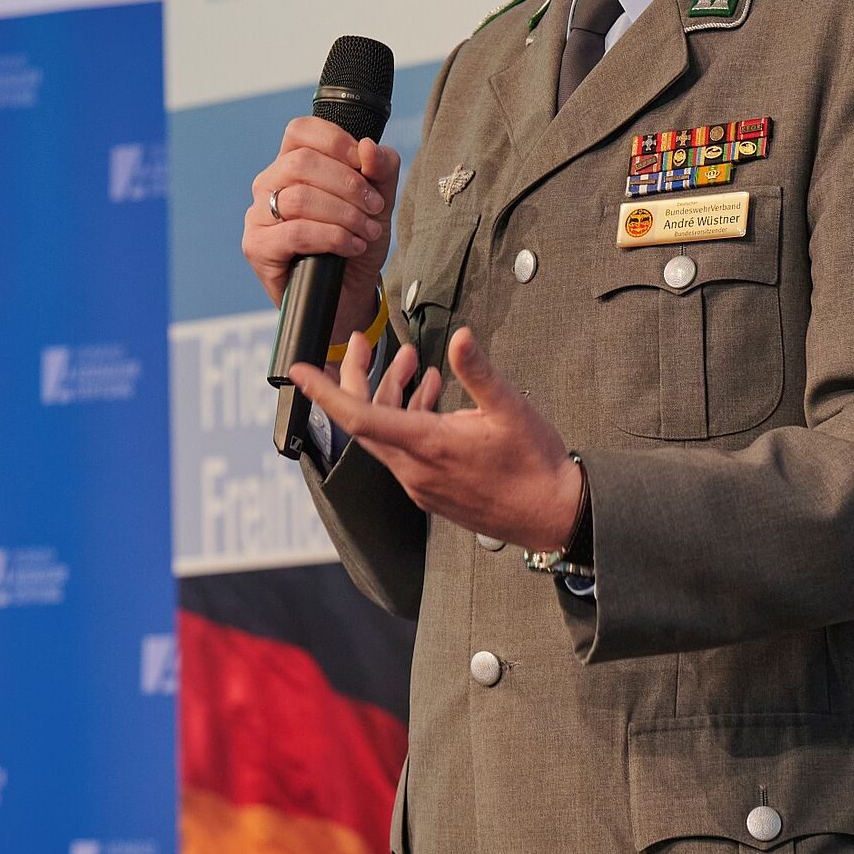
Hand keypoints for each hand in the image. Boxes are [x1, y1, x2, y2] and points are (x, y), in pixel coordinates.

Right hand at [244, 118, 401, 344]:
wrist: (347, 294)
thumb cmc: (356, 242)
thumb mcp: (379, 202)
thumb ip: (380, 170)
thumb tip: (368, 147)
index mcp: (292, 164)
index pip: (301, 131)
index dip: (336, 142)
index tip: (365, 165)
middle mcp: (269, 184)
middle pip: (301, 162)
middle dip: (348, 184)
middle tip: (375, 208)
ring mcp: (258, 215)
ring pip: (299, 197)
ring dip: (344, 214)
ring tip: (368, 231)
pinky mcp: (257, 246)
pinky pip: (295, 232)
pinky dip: (332, 237)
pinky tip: (351, 246)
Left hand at [291, 326, 582, 551]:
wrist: (553, 515)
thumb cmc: (535, 465)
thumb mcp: (510, 408)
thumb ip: (478, 371)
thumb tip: (460, 338)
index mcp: (428, 445)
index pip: (358, 416)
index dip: (324, 391)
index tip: (300, 371)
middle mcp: (415, 469)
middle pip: (364, 420)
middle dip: (358, 378)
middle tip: (363, 344)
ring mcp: (421, 484)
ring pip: (386, 434)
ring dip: (393, 396)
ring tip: (417, 365)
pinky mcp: (432, 491)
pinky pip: (404, 451)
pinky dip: (409, 419)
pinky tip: (435, 398)